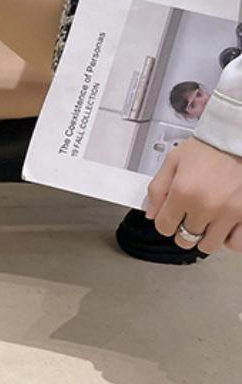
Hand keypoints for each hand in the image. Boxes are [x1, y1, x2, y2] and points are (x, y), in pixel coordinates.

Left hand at [146, 136, 241, 253]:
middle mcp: (205, 206)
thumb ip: (157, 189)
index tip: (171, 216)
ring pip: (209, 245)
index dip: (165, 222)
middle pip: (185, 239)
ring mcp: (229, 213)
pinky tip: (226, 227)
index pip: (164, 227)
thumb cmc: (210, 147)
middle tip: (190, 216)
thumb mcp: (174, 161)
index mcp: (183, 191)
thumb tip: (151, 214)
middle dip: (183, 229)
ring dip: (205, 236)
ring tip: (208, 221)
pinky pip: (237, 244)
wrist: (238, 138)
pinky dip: (230, 239)